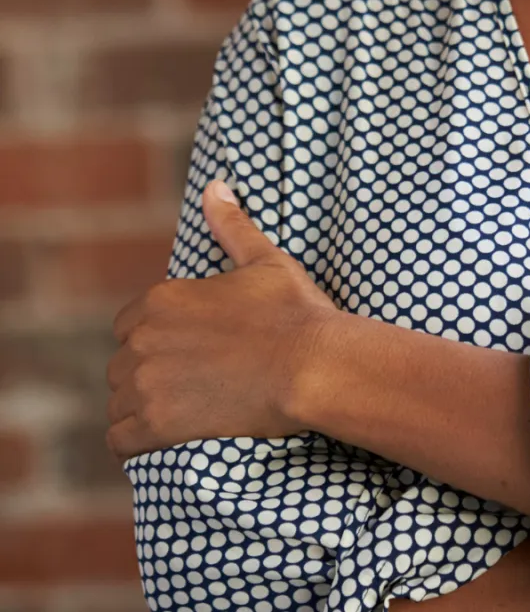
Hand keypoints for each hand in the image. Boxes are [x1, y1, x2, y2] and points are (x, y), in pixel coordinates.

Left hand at [106, 179, 336, 460]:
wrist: (311, 366)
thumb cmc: (293, 311)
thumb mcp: (265, 260)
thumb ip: (231, 225)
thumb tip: (215, 187)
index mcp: (162, 299)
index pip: (128, 324)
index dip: (153, 337)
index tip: (184, 349)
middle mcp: (143, 339)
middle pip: (122, 364)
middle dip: (147, 373)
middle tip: (188, 383)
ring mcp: (146, 384)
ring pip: (118, 402)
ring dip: (139, 408)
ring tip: (177, 412)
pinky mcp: (155, 425)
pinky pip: (119, 440)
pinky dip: (132, 442)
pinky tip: (155, 440)